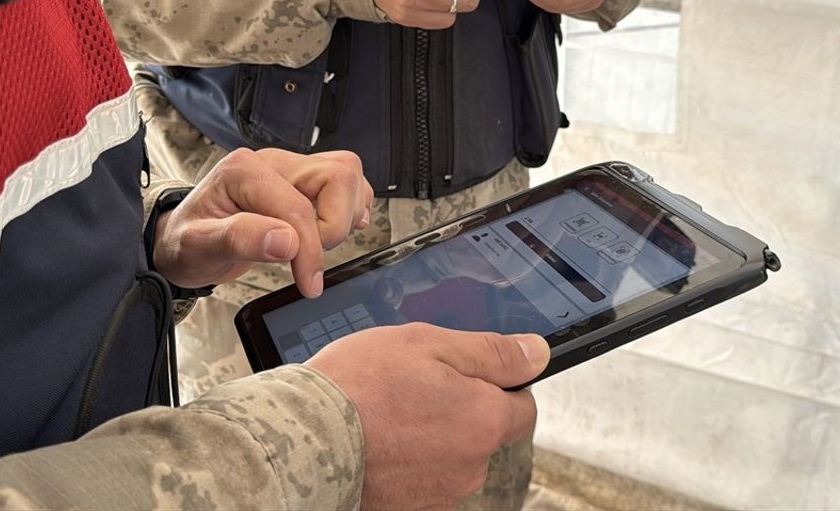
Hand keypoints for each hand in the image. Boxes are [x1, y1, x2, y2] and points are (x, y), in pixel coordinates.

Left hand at [152, 148, 373, 296]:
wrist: (182, 245)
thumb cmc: (187, 244)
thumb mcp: (198, 246)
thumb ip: (240, 239)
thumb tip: (287, 241)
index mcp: (245, 170)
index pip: (298, 207)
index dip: (310, 250)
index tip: (309, 283)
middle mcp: (274, 162)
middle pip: (338, 177)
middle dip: (333, 226)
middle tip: (307, 259)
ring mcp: (293, 170)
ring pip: (348, 175)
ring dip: (344, 216)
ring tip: (314, 245)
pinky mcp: (305, 183)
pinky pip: (347, 185)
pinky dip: (350, 210)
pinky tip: (328, 233)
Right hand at [308, 323, 548, 510]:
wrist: (303, 438)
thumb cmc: (360, 385)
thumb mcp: (428, 345)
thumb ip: (490, 352)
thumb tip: (537, 353)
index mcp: (484, 421)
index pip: (523, 406)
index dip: (499, 384)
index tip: (465, 373)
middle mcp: (471, 466)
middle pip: (483, 432)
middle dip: (459, 410)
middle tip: (413, 387)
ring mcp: (440, 494)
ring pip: (451, 457)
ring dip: (431, 437)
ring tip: (387, 414)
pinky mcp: (409, 509)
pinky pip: (421, 479)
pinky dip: (406, 463)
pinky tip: (377, 442)